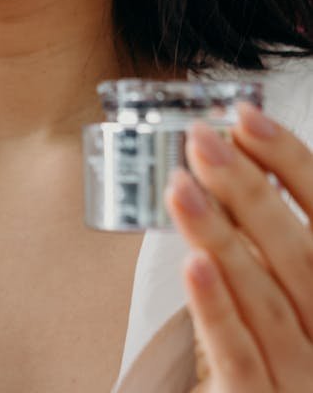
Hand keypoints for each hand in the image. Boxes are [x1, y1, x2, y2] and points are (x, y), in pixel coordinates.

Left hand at [164, 102, 312, 391]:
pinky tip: (192, 264)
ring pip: (264, 299)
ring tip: (181, 185)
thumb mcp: (287, 285)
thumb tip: (231, 156)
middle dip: (248, 189)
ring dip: (221, 235)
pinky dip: (217, 309)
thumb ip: (270, 233)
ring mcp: (302, 375)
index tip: (246, 116)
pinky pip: (239, 358)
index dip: (290, 161)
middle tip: (202, 139)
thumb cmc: (280, 348)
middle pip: (298, 254)